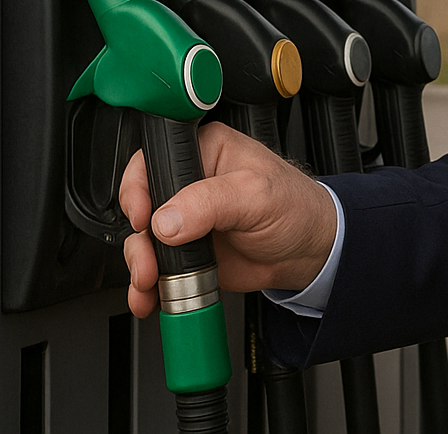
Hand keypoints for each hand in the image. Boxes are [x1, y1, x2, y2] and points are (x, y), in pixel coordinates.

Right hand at [120, 121, 337, 317]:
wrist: (309, 252)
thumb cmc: (295, 208)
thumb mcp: (257, 195)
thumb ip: (211, 201)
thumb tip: (167, 220)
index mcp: (206, 150)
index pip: (154, 160)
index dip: (139, 188)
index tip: (143, 216)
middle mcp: (190, 182)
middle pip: (141, 204)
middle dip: (137, 237)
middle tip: (149, 259)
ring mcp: (186, 219)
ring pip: (141, 240)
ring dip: (140, 265)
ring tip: (152, 281)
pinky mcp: (186, 251)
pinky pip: (155, 267)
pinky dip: (147, 287)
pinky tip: (150, 297)